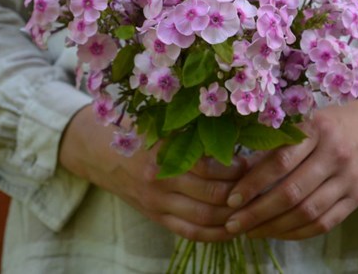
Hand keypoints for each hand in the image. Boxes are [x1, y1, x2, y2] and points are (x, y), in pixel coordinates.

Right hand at [59, 105, 244, 241]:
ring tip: (252, 206)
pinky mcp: (156, 217)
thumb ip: (192, 127)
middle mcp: (160, 181)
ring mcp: (157, 203)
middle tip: (259, 186)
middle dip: (240, 194)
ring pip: (204, 219)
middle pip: (211, 196)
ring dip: (232, 216)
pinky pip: (190, 233)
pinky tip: (233, 227)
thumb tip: (237, 127)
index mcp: (163, 152)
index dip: (236, 168)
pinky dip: (215, 234)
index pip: (208, 167)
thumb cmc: (138, 130)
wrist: (98, 152)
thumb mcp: (161, 122)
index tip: (252, 162)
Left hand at [224, 91, 357, 239]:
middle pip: (291, 192)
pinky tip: (278, 232)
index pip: (280, 161)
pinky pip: (325, 223)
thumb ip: (278, 141)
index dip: (253, 183)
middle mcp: (335, 154)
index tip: (231, 198)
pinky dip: (298, 232)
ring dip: (275, 227)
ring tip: (251, 232)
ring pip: (308, 212)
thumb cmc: (337, 119)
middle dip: (258, 212)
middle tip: (234, 223)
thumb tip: (237, 167)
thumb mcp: (309, 118)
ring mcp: (349, 178)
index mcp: (317, 129)